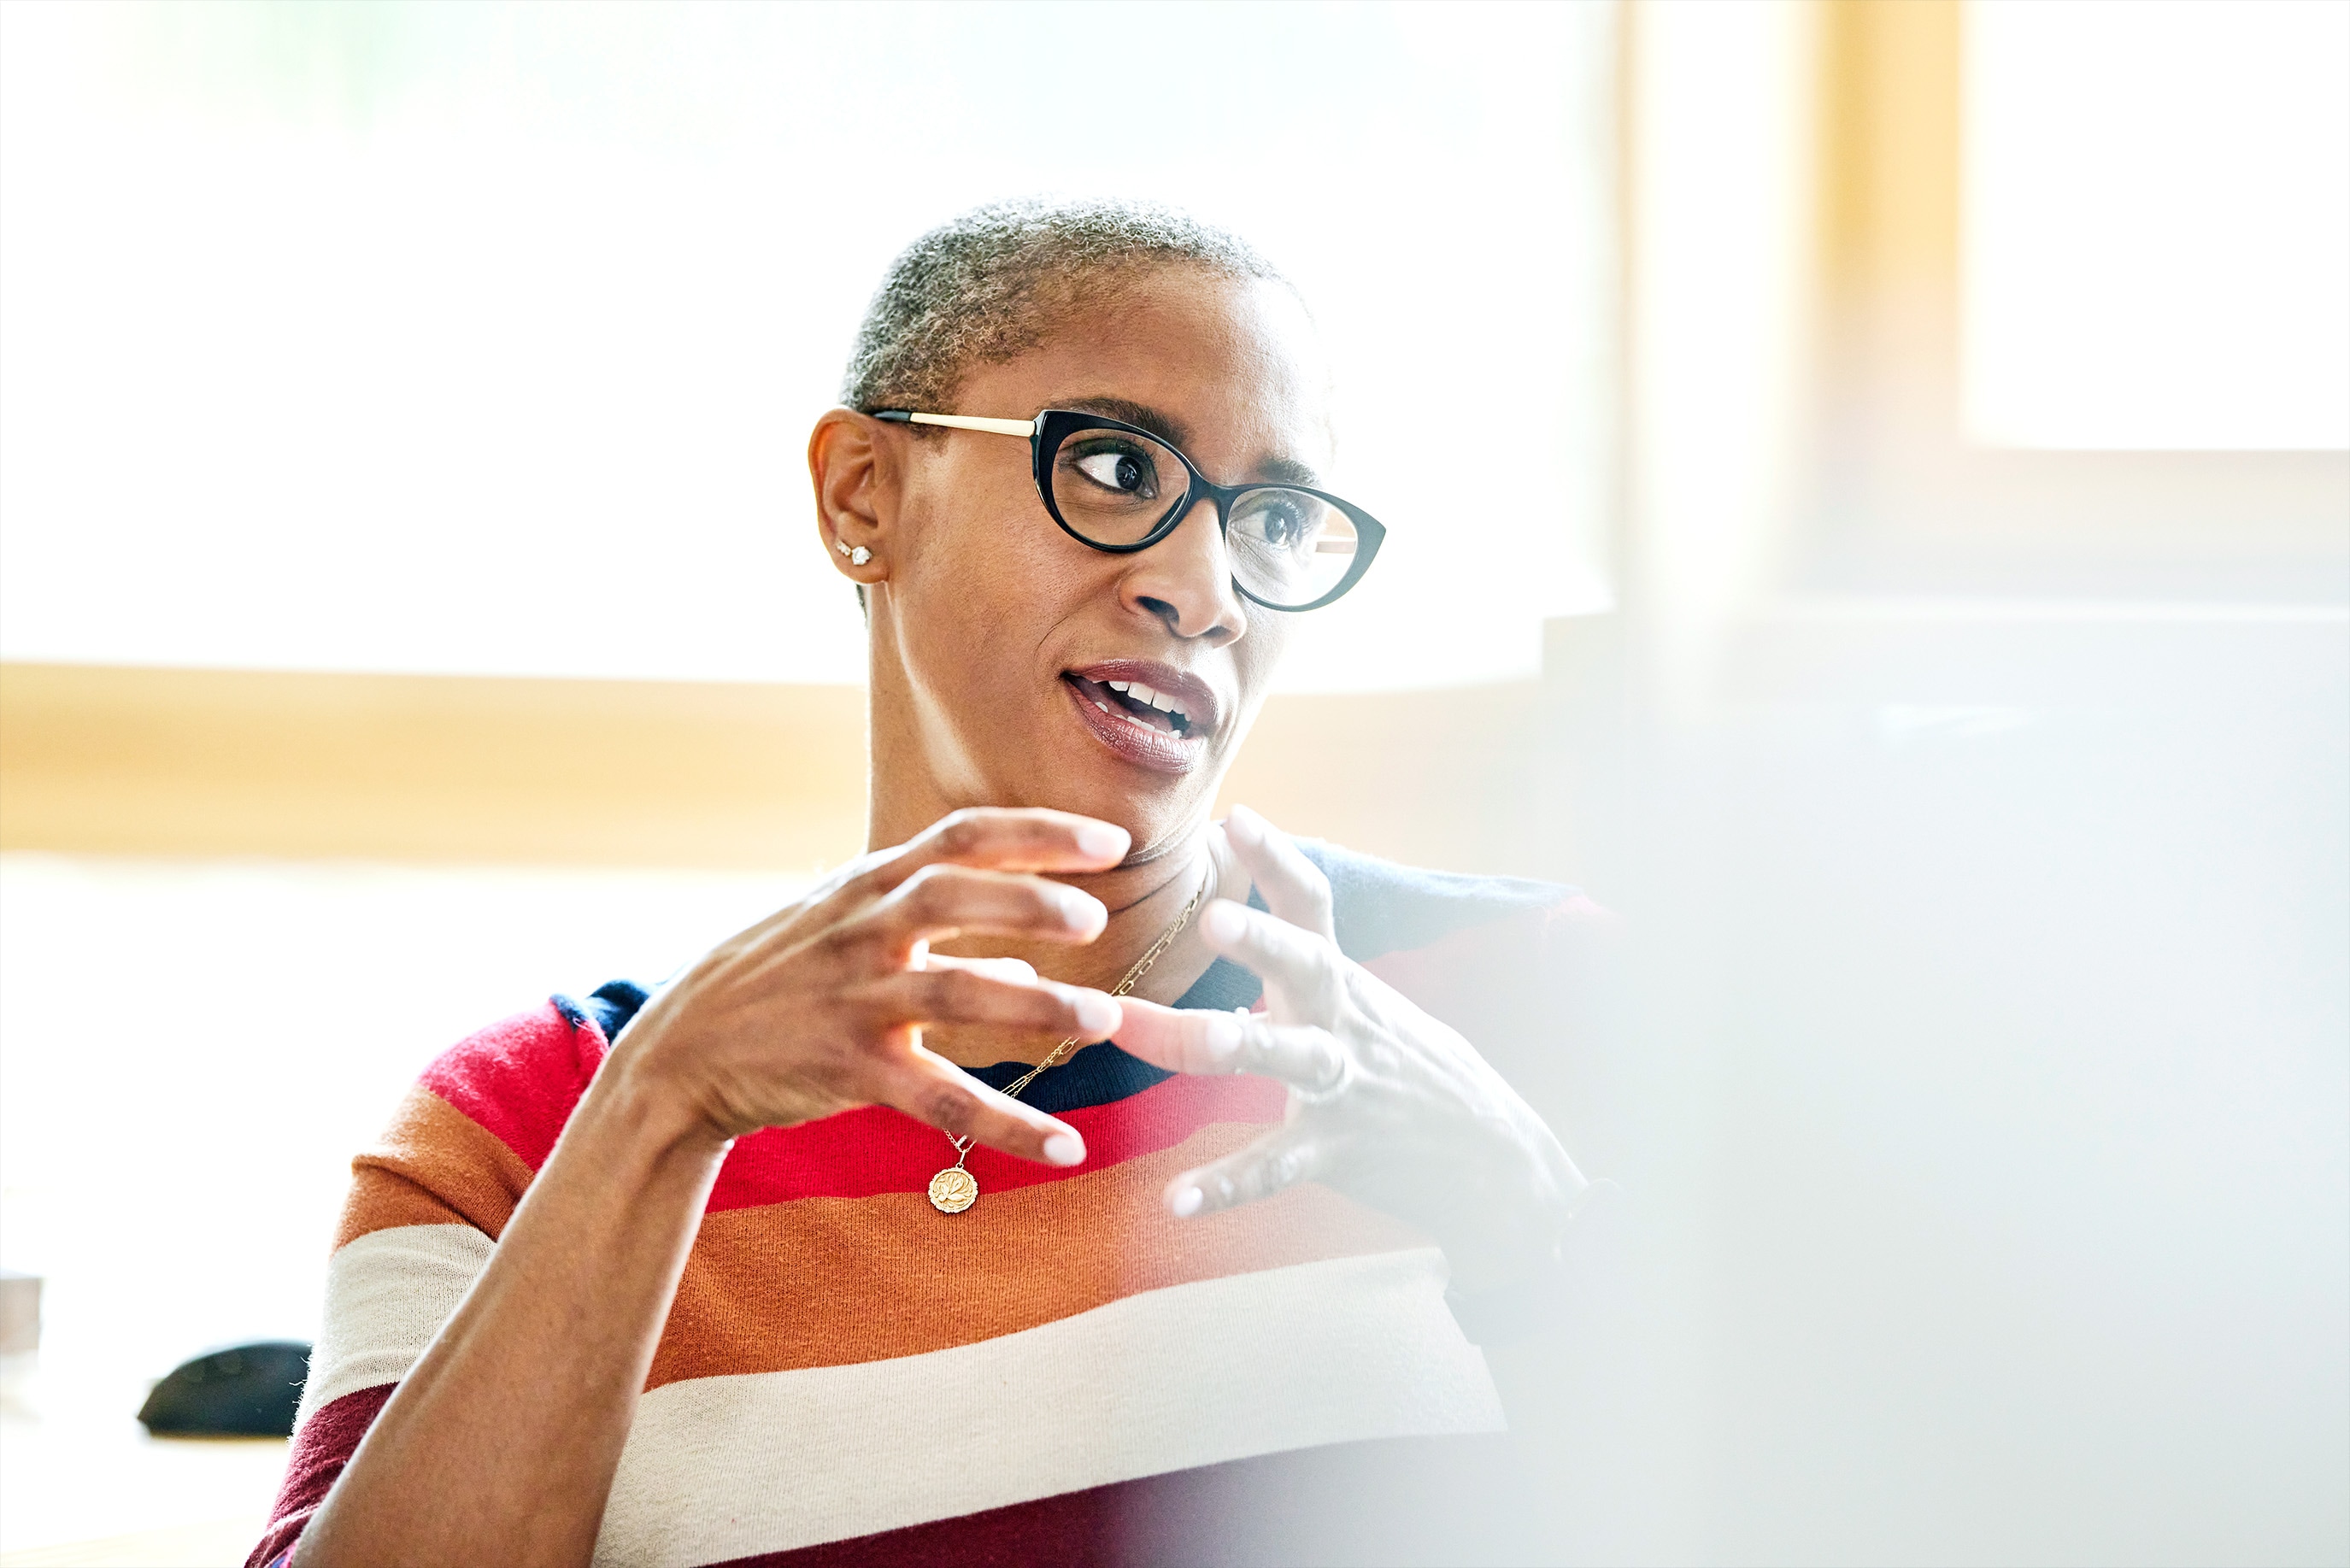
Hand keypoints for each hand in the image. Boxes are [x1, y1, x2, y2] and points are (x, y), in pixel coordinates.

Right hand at [607, 808, 1131, 1165]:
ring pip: (954, 994)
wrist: (679, 1055)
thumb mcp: (843, 934)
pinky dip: (1008, 1124)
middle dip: (1027, 900)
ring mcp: (854, 1000)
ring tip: (1103, 1019)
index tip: (1110, 842)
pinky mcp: (848, 1070)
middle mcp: (862, 931)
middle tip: (1095, 917)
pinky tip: (1064, 1146)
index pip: (960, 836)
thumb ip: (934, 941)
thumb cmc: (777, 983)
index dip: (1038, 832)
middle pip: (950, 896)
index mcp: (868, 886)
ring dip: (1035, 1006)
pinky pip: (940, 1099)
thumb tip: (1023, 968)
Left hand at [1114, 806, 1589, 1290]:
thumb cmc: (1411, 1070)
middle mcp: (1343, 1020)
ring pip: (1285, 1056)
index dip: (1277, 859)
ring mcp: (1343, 1084)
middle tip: (1213, 918)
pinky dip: (1226, 1186)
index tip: (1235, 817)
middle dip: (1261, 941)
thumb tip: (1233, 923)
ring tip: (1167, 1033)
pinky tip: (1177, 1201)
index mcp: (1342, 980)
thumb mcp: (1362, 1005)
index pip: (1312, 905)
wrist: (1495, 1156)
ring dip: (1226, 1040)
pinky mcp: (1338, 1148)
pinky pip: (1276, 1166)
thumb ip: (1300, 970)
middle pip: (1305, 966)